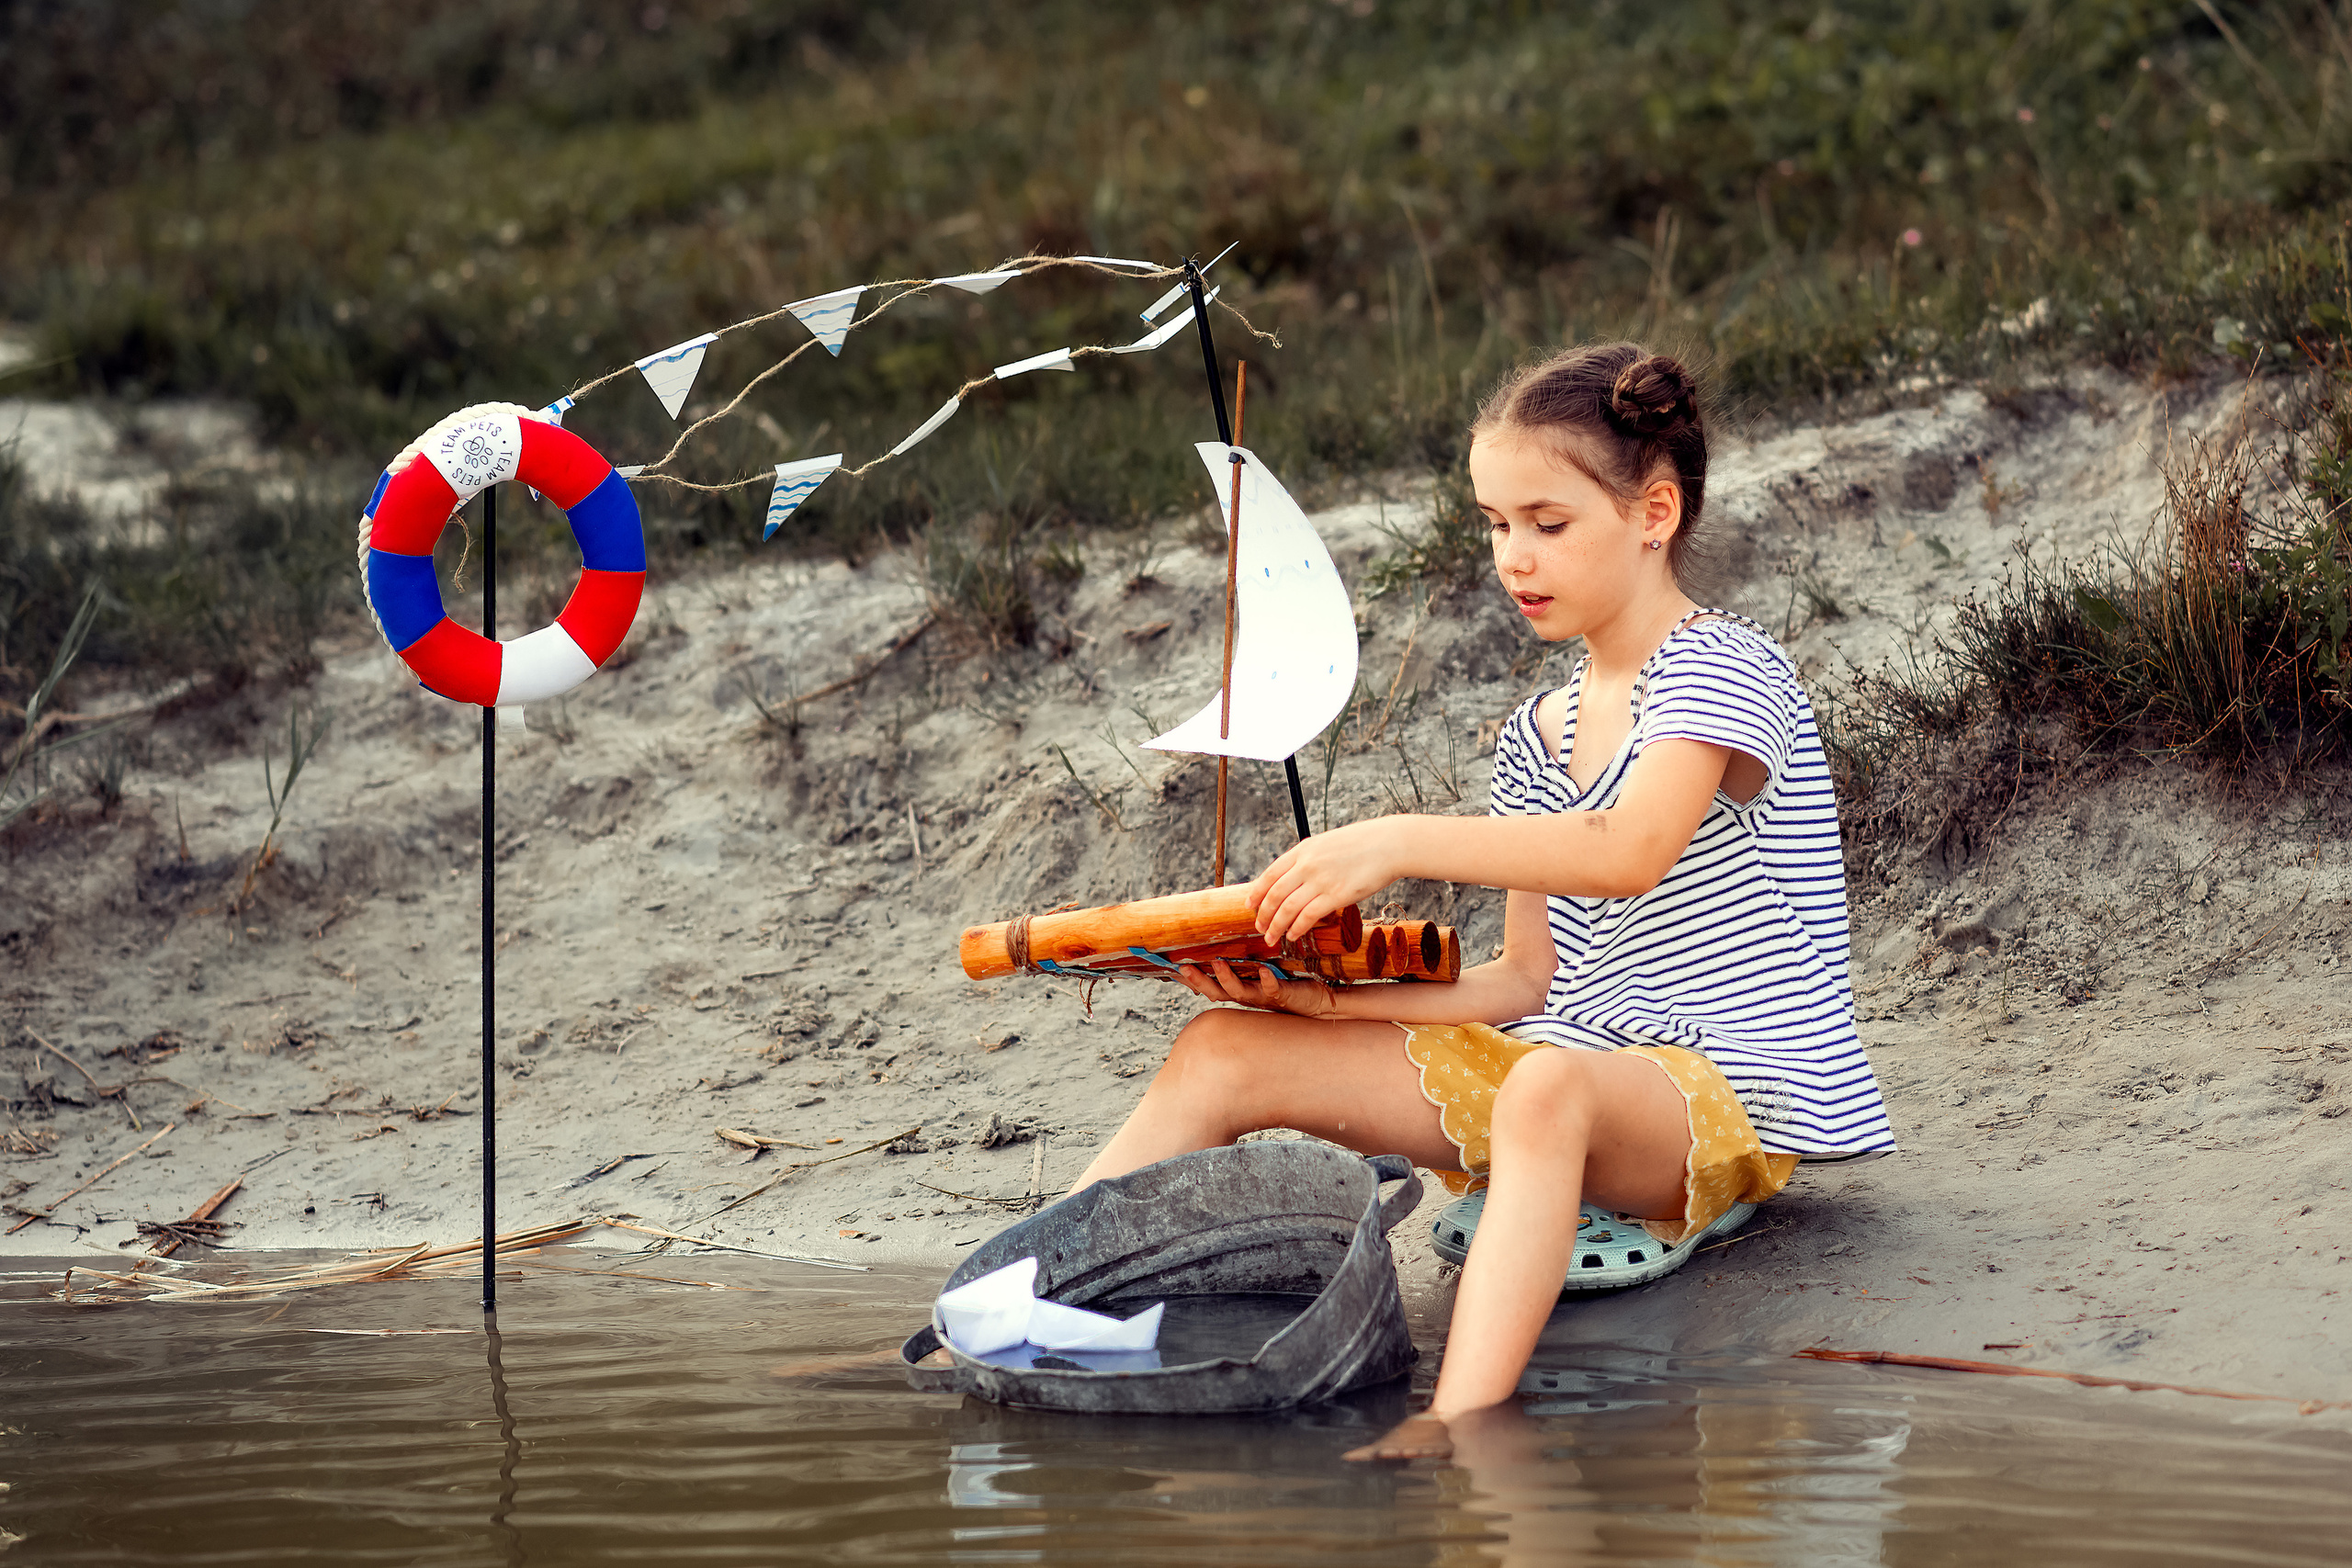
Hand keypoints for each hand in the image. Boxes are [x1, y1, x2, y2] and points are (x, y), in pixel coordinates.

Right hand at [1172, 958, 1334, 1017]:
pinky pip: (1272, 989)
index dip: (1193, 978)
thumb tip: (1236, 926)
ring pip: (1239, 992)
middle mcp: (1248, 995)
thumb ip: (1248, 955)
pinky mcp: (1283, 996)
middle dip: (1200, 981)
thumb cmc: (1289, 980)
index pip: (1211, 984)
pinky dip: (1266, 980)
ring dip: (1227, 978)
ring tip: (1219, 962)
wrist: (1318, 1000)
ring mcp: (1264, 997)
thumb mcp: (1264, 967)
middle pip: (1217, 992)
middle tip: (1184, 967)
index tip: (1175, 966)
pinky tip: (1264, 970)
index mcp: (1240, 988)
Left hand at [1246, 818, 1413, 943]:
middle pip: (1274, 894)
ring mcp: (1320, 880)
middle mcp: (1306, 865)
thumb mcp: (1327, 844)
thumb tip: (1296, 877)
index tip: (1250, 905)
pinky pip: (1308, 916)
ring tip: (1271, 938)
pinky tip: (1293, 936)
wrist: (1389, 844)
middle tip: (1259, 928)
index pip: (1270, 874)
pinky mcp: (1336, 896)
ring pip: (1286, 908)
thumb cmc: (1362, 844)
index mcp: (1303, 850)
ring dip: (1276, 927)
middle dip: (1263, 915)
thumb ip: (1309, 859)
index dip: (1257, 893)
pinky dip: (1296, 929)